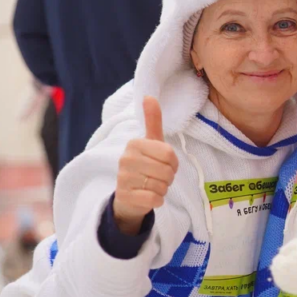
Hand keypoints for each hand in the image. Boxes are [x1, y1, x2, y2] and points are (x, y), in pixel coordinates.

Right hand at [113, 97, 178, 234]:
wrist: (128, 196)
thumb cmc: (144, 166)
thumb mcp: (151, 142)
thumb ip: (152, 120)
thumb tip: (149, 96)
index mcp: (134, 143)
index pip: (169, 154)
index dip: (173, 163)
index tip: (165, 164)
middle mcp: (126, 159)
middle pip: (167, 171)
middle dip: (168, 177)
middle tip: (158, 177)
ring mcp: (123, 178)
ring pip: (161, 186)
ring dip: (163, 189)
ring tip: (152, 186)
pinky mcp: (125, 196)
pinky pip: (154, 199)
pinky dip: (158, 200)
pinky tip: (149, 196)